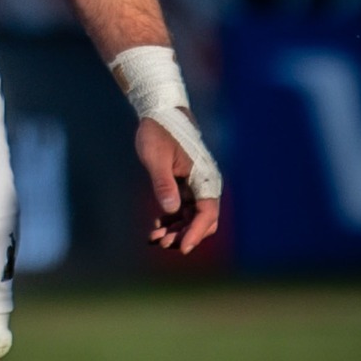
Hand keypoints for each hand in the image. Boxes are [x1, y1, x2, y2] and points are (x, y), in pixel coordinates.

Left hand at [136, 115, 218, 256]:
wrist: (158, 112)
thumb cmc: (158, 132)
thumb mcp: (156, 158)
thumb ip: (163, 183)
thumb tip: (171, 210)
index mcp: (204, 177)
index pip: (207, 214)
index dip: (195, 233)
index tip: (181, 248)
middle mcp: (204, 184)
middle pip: (202, 221)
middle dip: (184, 235)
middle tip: (161, 243)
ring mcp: (195, 186)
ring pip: (192, 218)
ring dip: (176, 231)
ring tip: (154, 238)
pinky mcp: (185, 185)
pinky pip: (183, 210)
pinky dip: (172, 221)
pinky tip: (157, 226)